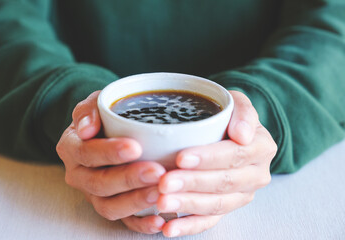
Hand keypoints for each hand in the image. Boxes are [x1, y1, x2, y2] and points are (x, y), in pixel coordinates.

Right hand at [56, 91, 166, 233]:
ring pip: (108, 207)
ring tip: (160, 193)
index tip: (135, 147)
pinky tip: (159, 220)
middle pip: (99, 183)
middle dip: (129, 179)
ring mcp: (93, 195)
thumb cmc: (103, 116)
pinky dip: (140, 224)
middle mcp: (79, 175)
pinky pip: (123, 221)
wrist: (104, 132)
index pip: (86, 153)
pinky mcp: (110, 206)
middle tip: (156, 171)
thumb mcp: (94, 103)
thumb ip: (89, 110)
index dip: (109, 152)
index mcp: (72, 148)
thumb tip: (87, 128)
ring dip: (135, 202)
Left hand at [157, 90, 277, 236]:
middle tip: (164, 182)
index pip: (235, 155)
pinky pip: (210, 221)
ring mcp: (242, 195)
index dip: (208, 158)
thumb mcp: (237, 102)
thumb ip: (243, 112)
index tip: (181, 158)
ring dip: (188, 205)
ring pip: (217, 204)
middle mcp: (256, 175)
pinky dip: (190, 227)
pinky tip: (169, 229)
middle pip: (224, 182)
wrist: (230, 132)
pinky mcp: (227, 208)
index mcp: (261, 147)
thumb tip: (243, 135)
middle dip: (193, 184)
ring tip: (162, 202)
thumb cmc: (227, 116)